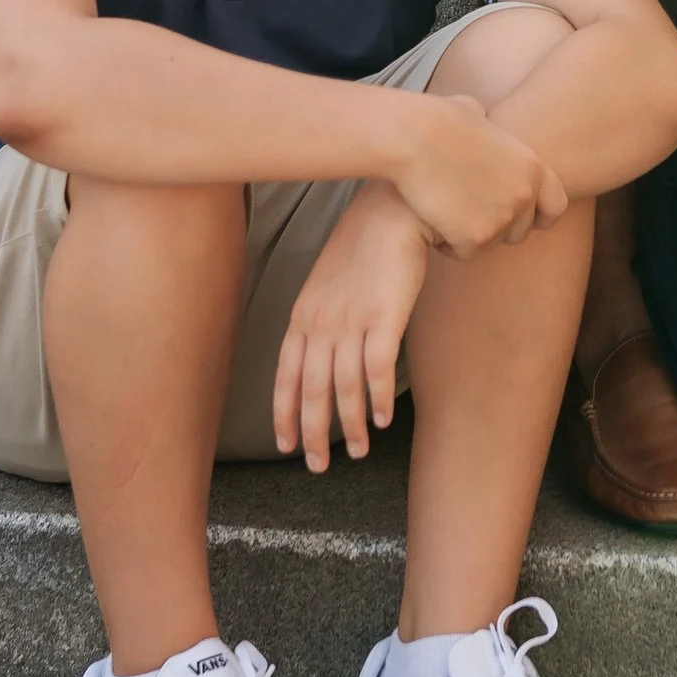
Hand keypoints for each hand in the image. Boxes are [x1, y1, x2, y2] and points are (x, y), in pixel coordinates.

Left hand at [274, 183, 426, 470]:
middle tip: (319, 465)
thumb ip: (320, 319)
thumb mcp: (326, 283)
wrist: (392, 211)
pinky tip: (382, 420)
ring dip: (350, 425)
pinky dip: (377, 399)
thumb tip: (321, 355)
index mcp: (302, 316)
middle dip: (313, 433)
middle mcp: (320, 322)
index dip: (284, 415)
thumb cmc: (363, 246)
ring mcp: (351, 321)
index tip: (286, 445)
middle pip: (311, 390)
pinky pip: (376, 369)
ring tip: (358, 452)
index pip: (285, 376)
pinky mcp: (384, 317)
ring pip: (344, 387)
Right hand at [386, 90, 565, 253]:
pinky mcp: (475, 237)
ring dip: (469, 234)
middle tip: (465, 209)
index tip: (517, 215)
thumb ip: (490, 134)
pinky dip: (449, 242)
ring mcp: (503, 218)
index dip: (537, 215)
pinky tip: (434, 216)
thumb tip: (479, 119)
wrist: (415, 136)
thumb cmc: (438, 120)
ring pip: (489, 244)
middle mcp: (525, 194)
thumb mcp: (479, 117)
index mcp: (533, 166)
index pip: (555, 206)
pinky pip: (464, 252)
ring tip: (445, 206)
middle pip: (518, 233)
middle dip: (495, 227)